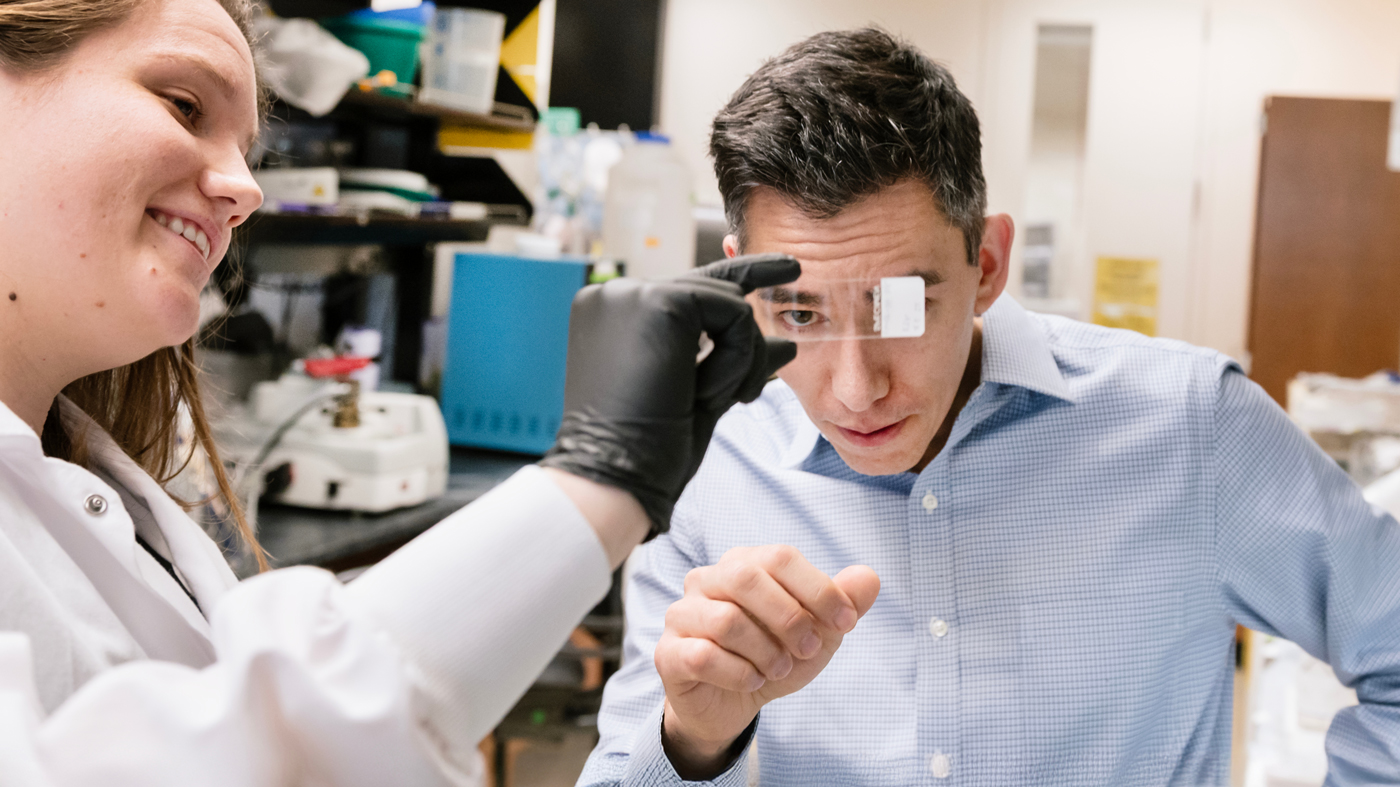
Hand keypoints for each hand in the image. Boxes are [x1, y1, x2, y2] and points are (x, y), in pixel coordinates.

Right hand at [539, 254, 800, 535]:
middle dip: (745, 347)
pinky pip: (735, 315)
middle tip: (745, 394)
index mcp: (614, 315)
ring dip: (738, 362)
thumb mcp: (698, 394)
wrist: (616, 477)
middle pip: (715, 293)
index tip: (788, 270)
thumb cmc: (649, 449)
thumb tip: (785, 345)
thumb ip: (733, 360)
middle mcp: (616, 295)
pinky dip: (738, 361)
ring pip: (730, 304)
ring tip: (710, 402)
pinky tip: (705, 394)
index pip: (690, 290)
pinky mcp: (660, 301)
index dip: (744, 276)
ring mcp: (634, 293)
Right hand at [655, 546, 880, 778]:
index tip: (846, 623)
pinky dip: (739, 673)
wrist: (732, 704)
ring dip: (766, 652)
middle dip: (789, 617)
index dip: (818, 589)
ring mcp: (682, 615)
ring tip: (779, 669)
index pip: (780, 557)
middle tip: (811, 648)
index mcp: (743, 563)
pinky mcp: (668, 653)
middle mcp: (706, 580)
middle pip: (746, 576)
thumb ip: (843, 602)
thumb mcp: (818, 632)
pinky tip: (752, 681)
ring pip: (726, 621)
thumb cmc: (773, 657)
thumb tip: (870, 578)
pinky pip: (703, 656)